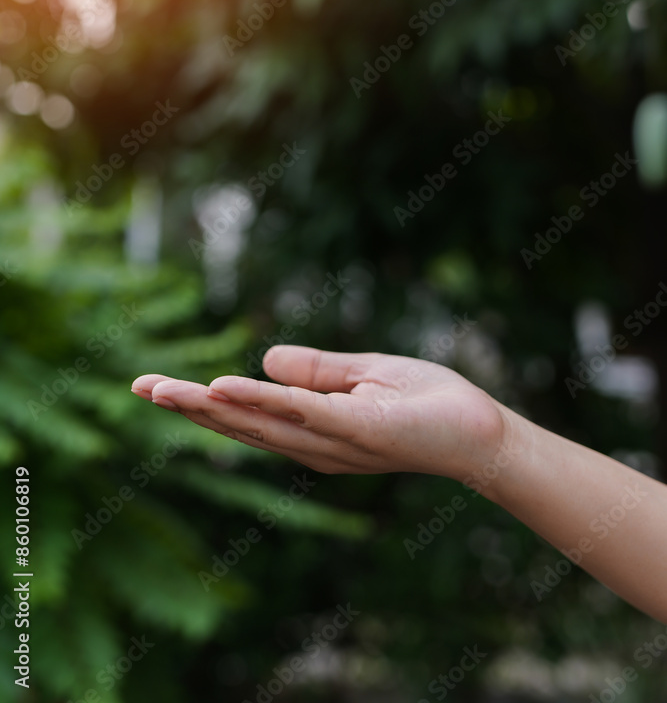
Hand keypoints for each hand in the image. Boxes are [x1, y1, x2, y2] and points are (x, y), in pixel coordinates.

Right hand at [131, 345, 510, 478]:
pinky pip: (306, 412)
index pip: (247, 416)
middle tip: (139, 388)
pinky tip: (226, 387)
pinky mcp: (361, 429)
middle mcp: (315, 445)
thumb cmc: (428, 403)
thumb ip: (314, 372)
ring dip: (211, 407)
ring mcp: (335, 441)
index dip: (201, 404)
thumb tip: (262, 359)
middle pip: (242, 425)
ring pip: (262, 422)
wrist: (483, 433)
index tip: (154, 386)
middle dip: (189, 409)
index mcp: (313, 431)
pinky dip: (264, 399)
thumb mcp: (363, 376)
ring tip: (165, 390)